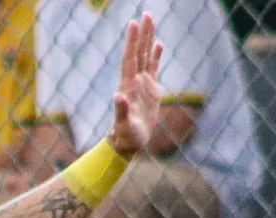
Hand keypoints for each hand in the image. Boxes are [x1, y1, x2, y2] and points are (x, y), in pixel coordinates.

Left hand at [106, 16, 164, 157]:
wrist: (128, 144)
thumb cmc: (125, 137)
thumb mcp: (123, 126)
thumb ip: (120, 112)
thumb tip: (117, 97)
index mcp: (128, 86)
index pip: (130, 58)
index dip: (132, 41)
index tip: (134, 23)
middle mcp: (134, 82)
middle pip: (139, 52)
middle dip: (142, 34)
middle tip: (146, 14)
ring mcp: (142, 85)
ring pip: (146, 57)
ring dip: (148, 39)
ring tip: (151, 21)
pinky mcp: (150, 91)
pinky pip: (153, 68)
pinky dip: (156, 56)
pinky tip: (158, 44)